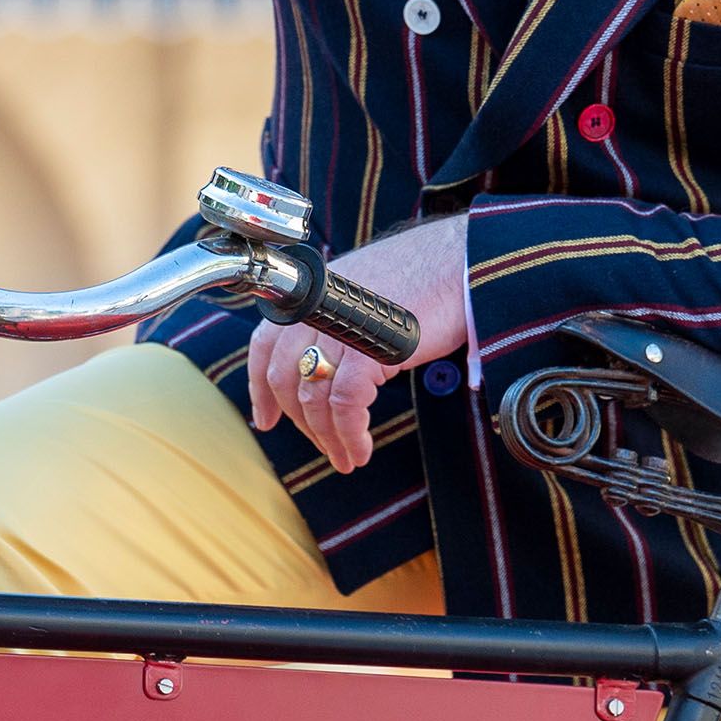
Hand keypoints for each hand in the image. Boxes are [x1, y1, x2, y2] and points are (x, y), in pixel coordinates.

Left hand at [246, 217, 472, 475]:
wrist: (460, 263)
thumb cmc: (422, 278)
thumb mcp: (360, 296)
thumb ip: (334, 323)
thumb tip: (323, 366)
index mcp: (310, 296)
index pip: (264, 346)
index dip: (260, 389)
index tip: (265, 420)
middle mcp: (315, 310)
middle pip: (286, 380)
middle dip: (302, 423)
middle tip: (323, 446)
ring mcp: (338, 328)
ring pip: (313, 398)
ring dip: (328, 437)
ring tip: (347, 457)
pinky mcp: (366, 348)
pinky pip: (345, 404)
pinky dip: (350, 434)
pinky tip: (360, 448)